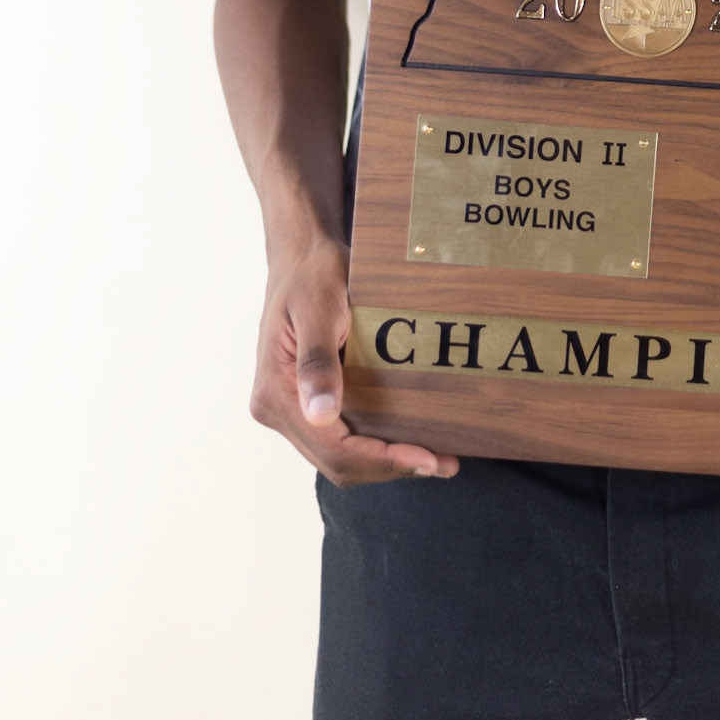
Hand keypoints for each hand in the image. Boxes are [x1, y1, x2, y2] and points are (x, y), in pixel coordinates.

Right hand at [249, 229, 459, 486]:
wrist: (303, 253)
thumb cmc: (312, 273)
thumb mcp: (318, 309)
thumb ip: (317, 361)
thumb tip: (321, 415)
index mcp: (276, 392)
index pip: (332, 448)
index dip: (381, 460)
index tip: (425, 458)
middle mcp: (277, 408)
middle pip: (336, 461)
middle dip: (390, 466)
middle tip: (443, 463)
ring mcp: (291, 408)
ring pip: (339, 455)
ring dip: (385, 461)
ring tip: (436, 457)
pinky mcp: (306, 400)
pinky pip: (341, 436)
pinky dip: (375, 443)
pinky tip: (409, 438)